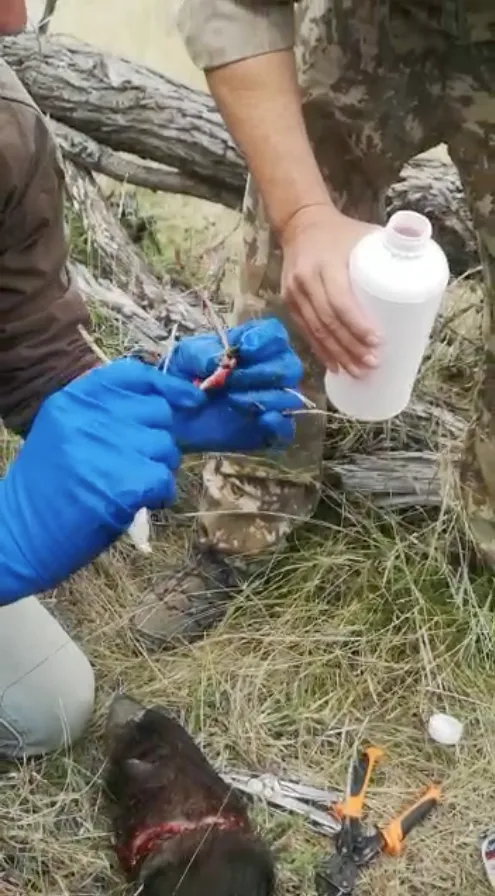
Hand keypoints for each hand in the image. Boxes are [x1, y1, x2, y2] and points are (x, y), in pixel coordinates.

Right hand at [0, 359, 187, 601]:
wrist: (17, 537)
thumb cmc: (45, 490)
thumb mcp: (65, 434)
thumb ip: (106, 415)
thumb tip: (167, 405)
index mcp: (73, 399)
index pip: (134, 375)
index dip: (168, 386)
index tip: (190, 400)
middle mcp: (89, 416)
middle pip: (158, 412)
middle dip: (158, 440)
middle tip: (137, 465)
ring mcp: (105, 448)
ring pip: (166, 448)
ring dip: (159, 471)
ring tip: (130, 487)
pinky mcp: (120, 483)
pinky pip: (164, 481)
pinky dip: (160, 496)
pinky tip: (136, 504)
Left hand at [164, 317, 305, 451]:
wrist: (171, 415)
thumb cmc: (182, 377)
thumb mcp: (185, 356)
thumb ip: (202, 353)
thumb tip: (223, 361)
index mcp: (253, 345)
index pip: (275, 335)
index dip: (265, 341)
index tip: (242, 351)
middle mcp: (269, 371)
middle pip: (290, 366)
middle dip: (262, 372)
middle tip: (231, 379)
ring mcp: (271, 402)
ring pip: (288, 396)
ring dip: (262, 397)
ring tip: (231, 399)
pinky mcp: (267, 431)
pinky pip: (286, 429)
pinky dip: (277, 424)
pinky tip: (260, 420)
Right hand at [280, 205, 380, 376]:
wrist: (300, 223)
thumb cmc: (341, 232)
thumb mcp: (365, 233)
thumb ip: (391, 247)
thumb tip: (423, 268)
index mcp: (325, 263)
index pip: (340, 301)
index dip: (357, 325)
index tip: (377, 341)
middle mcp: (305, 280)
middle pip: (328, 322)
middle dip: (351, 347)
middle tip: (372, 364)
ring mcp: (293, 293)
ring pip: (315, 331)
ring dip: (337, 355)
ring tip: (357, 373)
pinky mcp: (288, 303)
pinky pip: (305, 332)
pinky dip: (321, 351)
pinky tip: (334, 366)